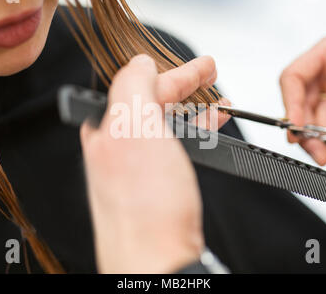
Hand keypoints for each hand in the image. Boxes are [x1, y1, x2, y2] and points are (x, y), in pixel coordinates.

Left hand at [80, 55, 205, 273]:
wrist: (156, 262)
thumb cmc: (145, 206)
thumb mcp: (136, 129)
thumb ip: (133, 86)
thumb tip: (139, 63)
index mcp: (105, 130)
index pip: (141, 86)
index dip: (177, 72)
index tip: (205, 65)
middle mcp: (116, 147)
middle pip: (154, 103)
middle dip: (186, 87)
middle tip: (211, 74)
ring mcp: (134, 168)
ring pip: (166, 125)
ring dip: (194, 111)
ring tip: (220, 106)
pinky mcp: (151, 188)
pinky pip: (172, 148)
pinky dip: (193, 136)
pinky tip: (208, 132)